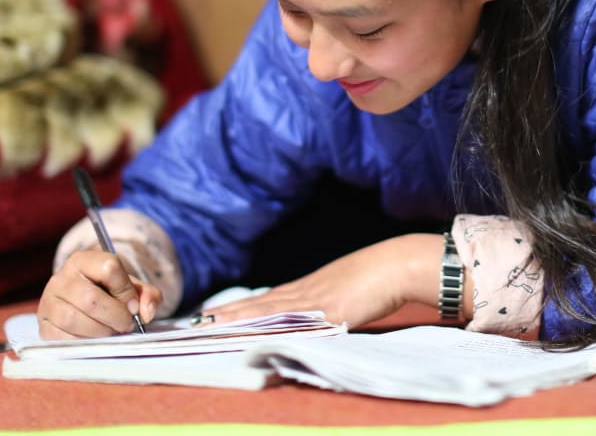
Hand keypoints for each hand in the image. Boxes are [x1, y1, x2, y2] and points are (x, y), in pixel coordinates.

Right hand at [37, 249, 162, 339]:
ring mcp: (48, 302)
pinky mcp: (44, 326)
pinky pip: (63, 338)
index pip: (108, 268)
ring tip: (112, 332)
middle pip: (90, 299)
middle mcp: (61, 278)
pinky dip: (85, 342)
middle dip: (115, 316)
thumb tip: (146, 313)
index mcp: (83, 260)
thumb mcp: (132, 288)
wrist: (83, 304)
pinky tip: (95, 339)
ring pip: (75, 320)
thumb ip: (147, 295)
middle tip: (126, 324)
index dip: (126, 290)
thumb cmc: (110, 294)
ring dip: (101, 332)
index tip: (133, 305)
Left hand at [201, 234, 442, 329]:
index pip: (266, 301)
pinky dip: (267, 326)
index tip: (213, 314)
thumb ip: (333, 306)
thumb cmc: (380, 278)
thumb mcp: (349, 292)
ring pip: (267, 311)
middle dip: (227, 314)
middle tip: (196, 323)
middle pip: (258, 305)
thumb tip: (324, 318)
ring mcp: (314, 300)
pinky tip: (250, 331)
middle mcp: (306, 293)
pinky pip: (291, 320)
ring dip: (237, 319)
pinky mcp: (328, 311)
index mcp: (310, 289)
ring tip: (210, 325)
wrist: (399, 264)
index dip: (238, 308)